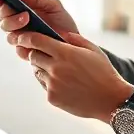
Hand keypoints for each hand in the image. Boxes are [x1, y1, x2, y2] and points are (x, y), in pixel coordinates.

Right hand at [0, 0, 78, 59]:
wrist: (75, 43)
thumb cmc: (63, 23)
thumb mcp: (53, 6)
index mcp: (21, 10)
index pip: (3, 4)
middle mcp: (17, 24)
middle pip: (3, 20)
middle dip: (11, 17)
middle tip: (26, 15)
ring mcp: (21, 39)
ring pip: (9, 36)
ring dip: (18, 31)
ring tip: (31, 26)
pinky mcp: (26, 52)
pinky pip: (20, 50)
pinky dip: (26, 45)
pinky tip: (34, 43)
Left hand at [15, 30, 133, 121]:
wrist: (110, 100)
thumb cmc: (104, 72)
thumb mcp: (93, 50)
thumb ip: (75, 39)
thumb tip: (60, 33)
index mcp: (65, 53)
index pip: (36, 41)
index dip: (27, 37)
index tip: (23, 37)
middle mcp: (55, 68)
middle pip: (33, 56)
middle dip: (37, 53)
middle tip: (46, 54)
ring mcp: (53, 84)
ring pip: (37, 71)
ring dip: (43, 68)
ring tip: (59, 71)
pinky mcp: (52, 97)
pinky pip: (44, 85)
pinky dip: (50, 82)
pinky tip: (65, 84)